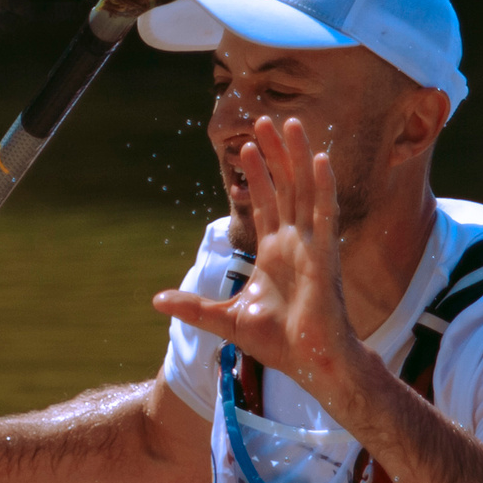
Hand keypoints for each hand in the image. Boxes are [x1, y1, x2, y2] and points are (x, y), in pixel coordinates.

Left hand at [151, 115, 372, 409]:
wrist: (309, 362)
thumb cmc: (277, 343)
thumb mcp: (224, 320)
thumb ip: (192, 306)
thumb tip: (156, 300)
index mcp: (274, 253)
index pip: (264, 203)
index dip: (255, 175)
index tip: (245, 148)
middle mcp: (294, 242)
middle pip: (284, 187)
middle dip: (274, 154)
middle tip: (264, 120)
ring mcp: (311, 245)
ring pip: (304, 190)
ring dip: (298, 156)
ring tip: (291, 124)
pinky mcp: (325, 254)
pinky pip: (326, 213)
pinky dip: (323, 186)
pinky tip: (319, 158)